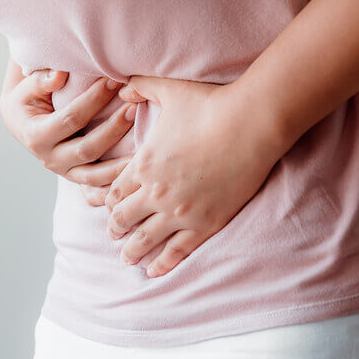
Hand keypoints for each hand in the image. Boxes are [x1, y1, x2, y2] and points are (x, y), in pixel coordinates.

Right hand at [0, 57, 137, 205]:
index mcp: (35, 136)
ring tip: (144, 146)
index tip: (114, 81)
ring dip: (121, 163)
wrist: (22, 122)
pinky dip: (115, 186)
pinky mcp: (76, 178)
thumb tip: (59, 75)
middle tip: (134, 107)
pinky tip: (135, 178)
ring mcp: (64, 172)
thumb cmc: (28, 98)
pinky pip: (98, 189)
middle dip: (113, 128)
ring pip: (96, 175)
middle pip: (87, 148)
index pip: (71, 118)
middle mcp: (50, 159)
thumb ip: (41, 80)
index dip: (94, 100)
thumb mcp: (26, 87)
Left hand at [105, 75, 284, 277]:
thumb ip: (140, 87)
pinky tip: (154, 271)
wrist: (251, 124)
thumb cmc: (211, 104)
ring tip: (127, 259)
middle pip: (125, 218)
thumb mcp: (169, 89)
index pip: (115, 191)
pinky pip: (177, 251)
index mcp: (143, 164)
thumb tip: (120, 87)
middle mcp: (156, 193)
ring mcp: (180, 212)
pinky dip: (163, 263)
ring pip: (146, 240)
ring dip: (133, 251)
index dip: (108, 201)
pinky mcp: (206, 224)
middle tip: (114, 234)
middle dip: (117, 227)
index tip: (107, 207)